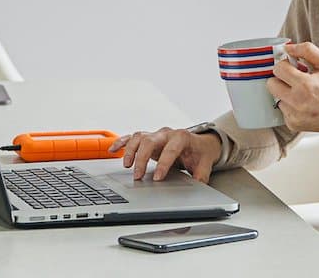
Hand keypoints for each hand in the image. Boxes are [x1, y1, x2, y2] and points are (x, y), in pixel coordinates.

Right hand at [108, 127, 222, 182]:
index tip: (157, 178)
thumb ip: (201, 175)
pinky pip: (132, 137)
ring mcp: (156, 135)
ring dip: (130, 151)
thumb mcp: (205, 164)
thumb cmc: (200, 152)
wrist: (200, 143)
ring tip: (126, 166)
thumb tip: (197, 184)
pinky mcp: (148, 138)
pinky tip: (113, 150)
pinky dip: (121, 142)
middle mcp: (167, 133)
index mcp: (182, 137)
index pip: (170, 149)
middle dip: (142, 158)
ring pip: (139, 137)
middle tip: (138, 176)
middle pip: (150, 141)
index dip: (163, 164)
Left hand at [268, 41, 318, 145]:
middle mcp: (298, 102)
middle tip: (294, 79)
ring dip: (285, 93)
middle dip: (281, 78)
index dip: (285, 64)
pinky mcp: (293, 124)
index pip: (278, 69)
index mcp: (306, 85)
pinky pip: (282, 110)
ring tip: (302, 93)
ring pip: (275, 97)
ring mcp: (294, 115)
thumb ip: (307, 50)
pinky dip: (289, 105)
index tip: (293, 66)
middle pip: (271, 84)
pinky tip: (303, 104)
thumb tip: (287, 48)